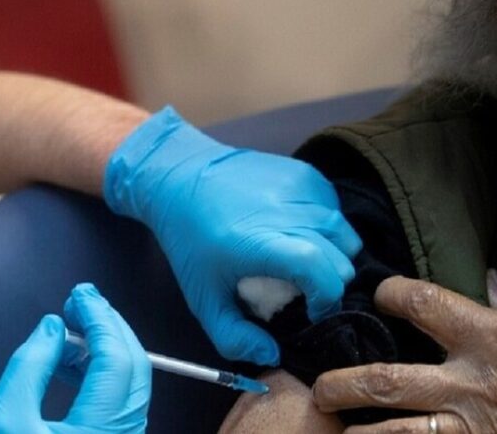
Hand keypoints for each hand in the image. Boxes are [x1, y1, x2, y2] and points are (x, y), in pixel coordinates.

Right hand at [0, 283, 151, 433]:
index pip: (117, 361)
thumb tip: (51, 327)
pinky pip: (118, 397)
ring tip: (71, 328)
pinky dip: (99, 371)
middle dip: (109, 326)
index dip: (100, 320)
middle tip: (82, 301)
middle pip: (134, 366)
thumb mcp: (3, 421)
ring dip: (104, 346)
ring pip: (129, 380)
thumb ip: (29, 366)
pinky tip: (72, 359)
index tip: (80, 296)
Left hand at [104, 106, 360, 365]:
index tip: (311, 309)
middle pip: (342, 257)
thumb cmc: (190, 241)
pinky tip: (298, 230)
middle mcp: (288, 211)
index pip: (324, 271)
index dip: (327, 298)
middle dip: (330, 281)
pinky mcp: (303, 172)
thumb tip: (273, 354)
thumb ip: (233, 337)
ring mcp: (299, 187)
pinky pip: (334, 208)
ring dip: (334, 253)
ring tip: (302, 259)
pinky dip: (327, 226)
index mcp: (262, 243)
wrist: (181, 177)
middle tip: (303, 288)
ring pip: (345, 232)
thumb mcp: (202, 298)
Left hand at [313, 276, 496, 432]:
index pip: (421, 302)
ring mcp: (471, 428)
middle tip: (320, 389)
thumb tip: (480, 278)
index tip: (377, 295)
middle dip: (342, 385)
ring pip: (396, 433)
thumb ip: (487, 313)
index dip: (390, 293)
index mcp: (486, 338)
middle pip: (385, 381)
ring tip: (339, 429)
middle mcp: (472, 384)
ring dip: (359, 433)